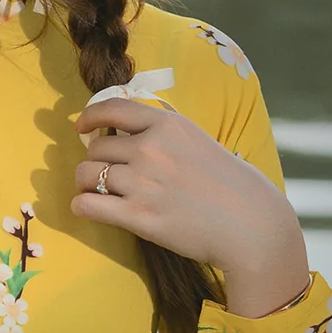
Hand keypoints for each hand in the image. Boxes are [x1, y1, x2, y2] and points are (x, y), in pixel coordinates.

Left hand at [71, 97, 310, 314]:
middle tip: (105, 175)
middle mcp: (151, 148)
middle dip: (95, 161)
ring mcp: (143, 182)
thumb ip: (163, 136)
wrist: (250, 224)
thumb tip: (125, 137)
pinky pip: (87, 205)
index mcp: (168, 125)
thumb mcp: (198, 142)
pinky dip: (81, 206)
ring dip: (85, 185)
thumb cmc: (230, 185)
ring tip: (96, 193)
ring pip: (85, 175)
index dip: (89, 117)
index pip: (113, 108)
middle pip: (96, 148)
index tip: (81, 127)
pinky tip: (88, 208)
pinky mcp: (138, 216)